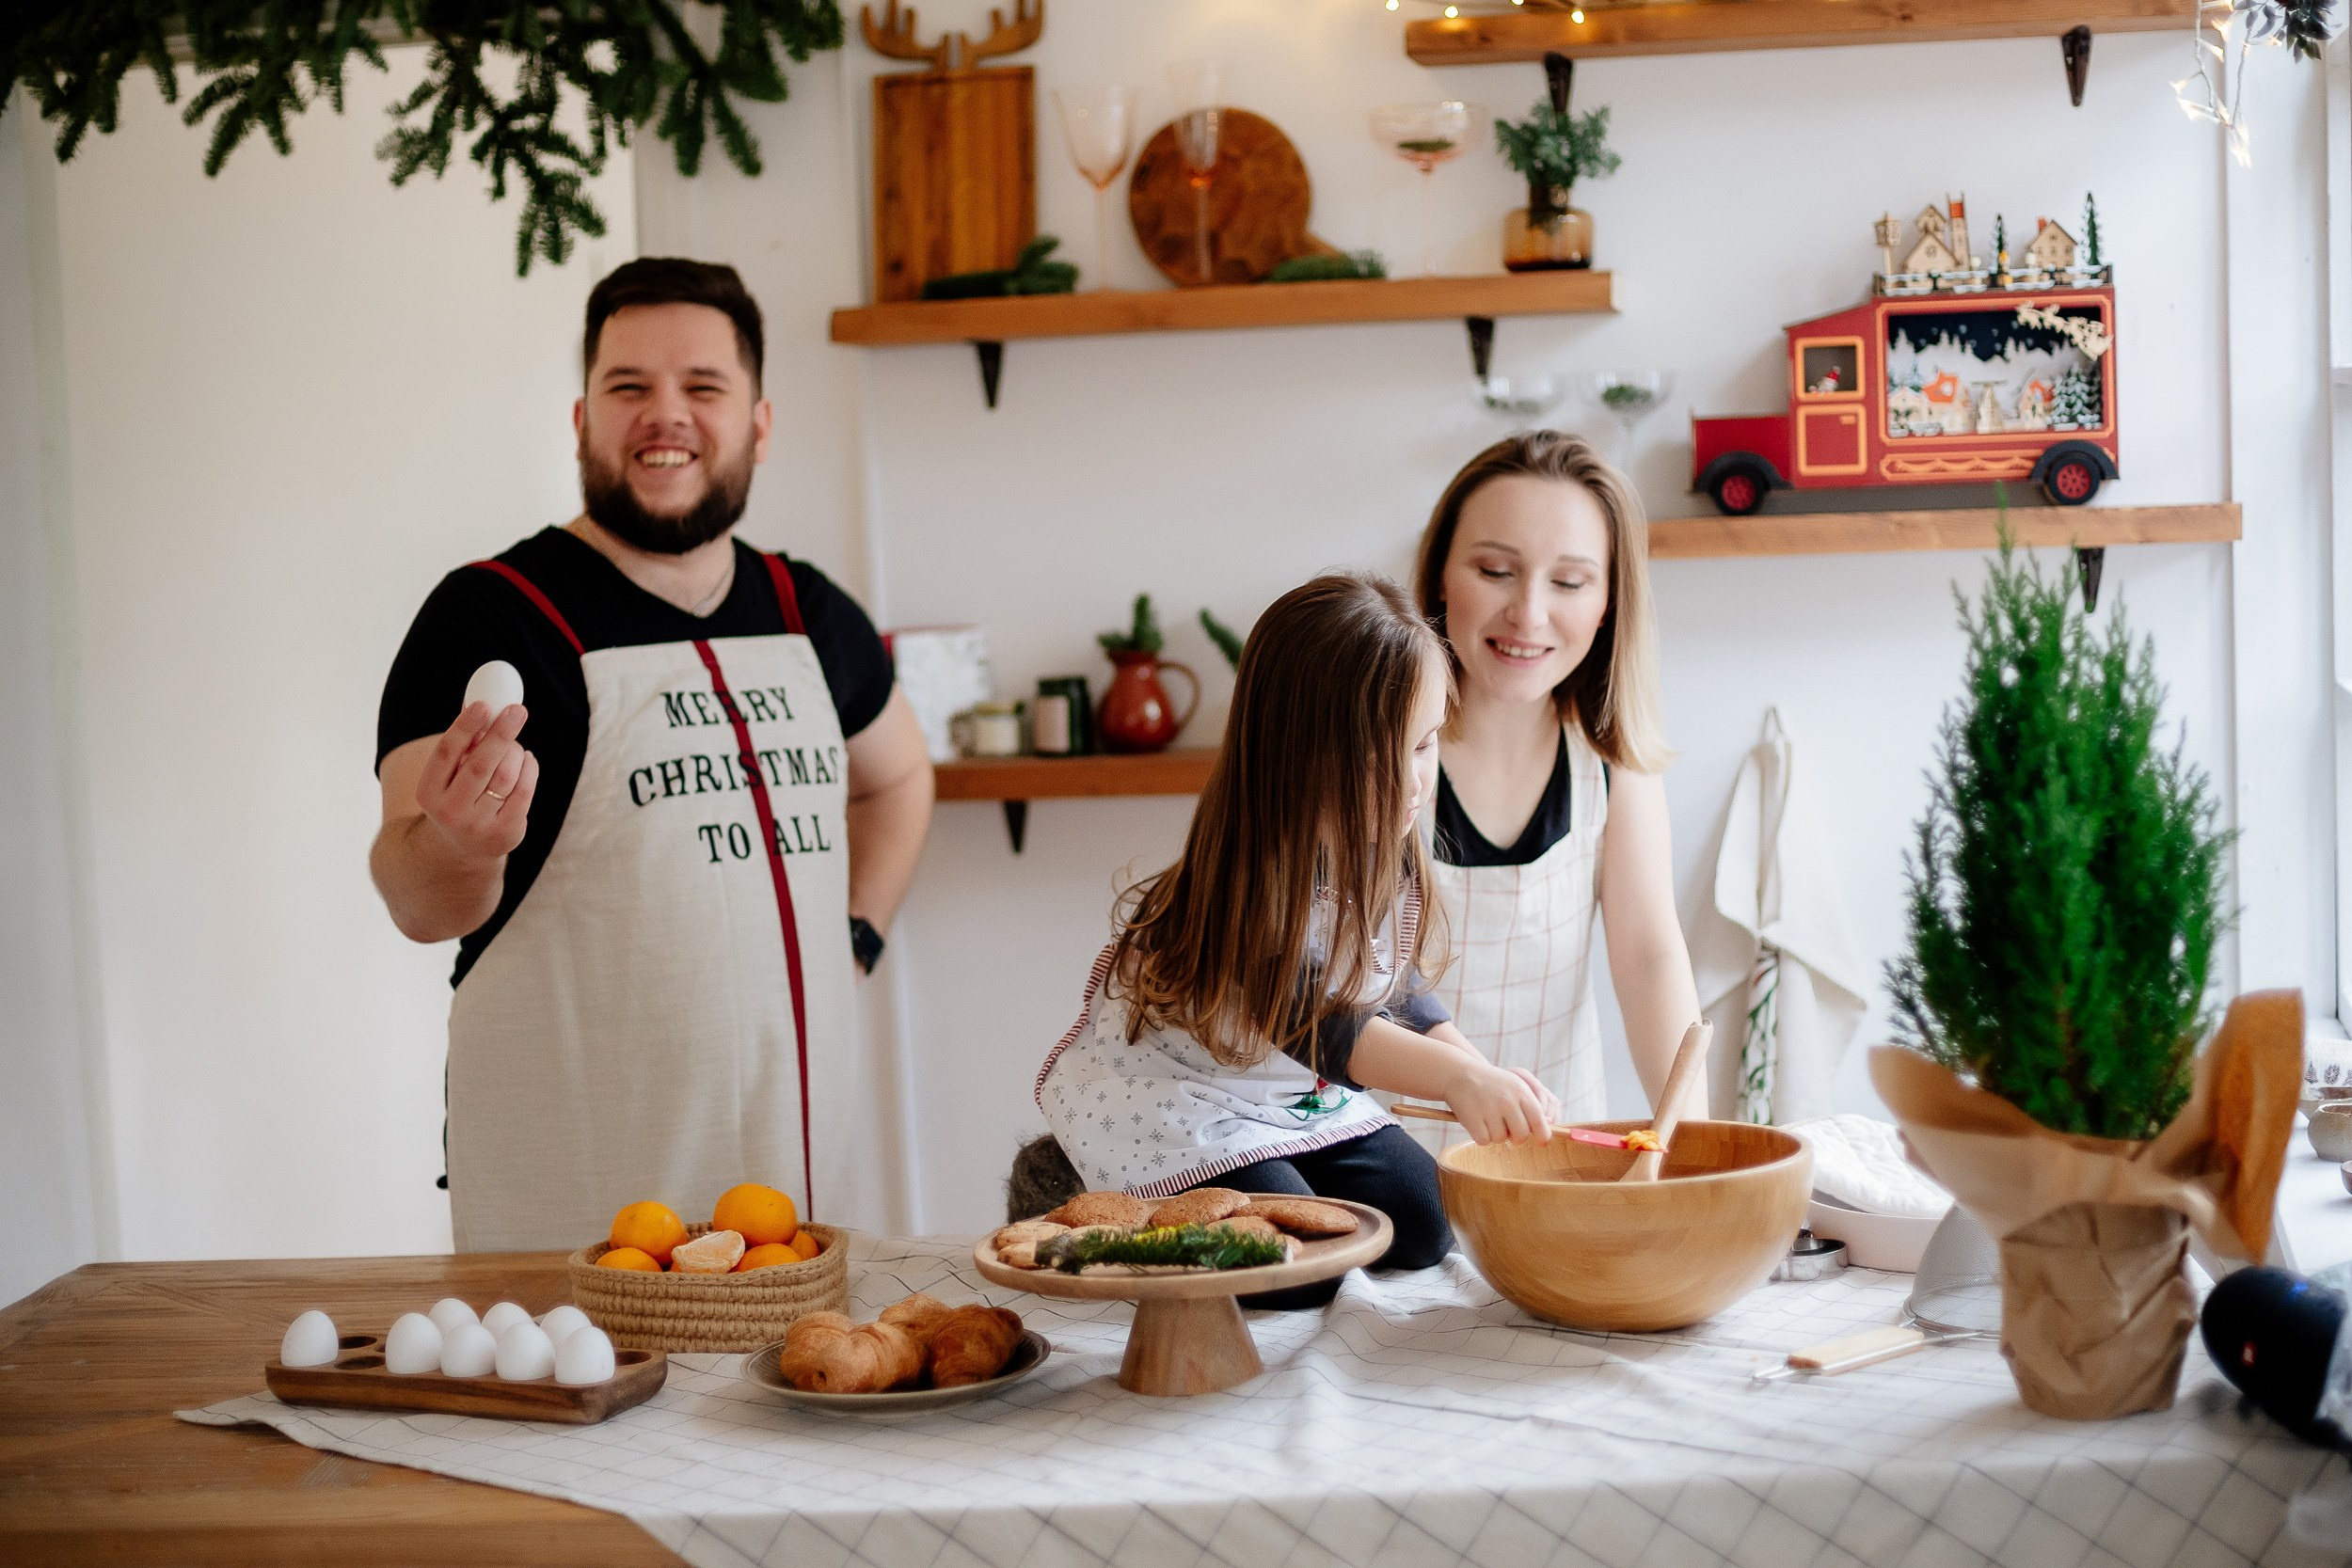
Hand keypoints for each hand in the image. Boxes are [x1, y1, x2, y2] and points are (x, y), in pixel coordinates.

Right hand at [414, 701, 536, 861]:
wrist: (462, 849)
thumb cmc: (457, 796)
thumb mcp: (449, 774)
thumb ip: (463, 743)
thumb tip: (481, 702)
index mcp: (428, 792)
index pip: (445, 753)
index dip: (464, 727)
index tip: (483, 704)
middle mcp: (451, 811)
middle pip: (480, 765)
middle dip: (500, 734)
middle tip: (517, 710)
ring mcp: (480, 825)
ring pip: (506, 776)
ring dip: (515, 751)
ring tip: (515, 743)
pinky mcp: (507, 831)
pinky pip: (525, 790)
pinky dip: (529, 767)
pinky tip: (526, 759)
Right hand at [1440, 1059, 1555, 1145]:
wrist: (1460, 1074)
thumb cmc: (1494, 1085)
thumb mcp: (1516, 1088)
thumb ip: (1534, 1109)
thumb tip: (1545, 1136)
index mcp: (1522, 1092)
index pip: (1540, 1122)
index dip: (1543, 1136)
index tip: (1541, 1142)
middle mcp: (1507, 1101)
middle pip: (1521, 1136)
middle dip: (1515, 1137)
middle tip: (1506, 1127)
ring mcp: (1489, 1109)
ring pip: (1500, 1140)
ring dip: (1495, 1134)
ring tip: (1488, 1118)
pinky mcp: (1473, 1119)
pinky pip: (1484, 1141)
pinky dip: (1480, 1135)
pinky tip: (1477, 1121)